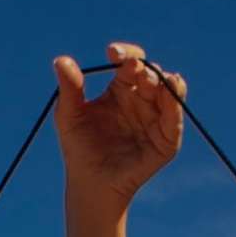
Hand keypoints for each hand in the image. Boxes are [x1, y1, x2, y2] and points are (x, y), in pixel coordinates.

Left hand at [51, 42, 183, 214]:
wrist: (90, 184)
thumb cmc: (79, 147)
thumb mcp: (69, 115)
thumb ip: (69, 88)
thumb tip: (60, 60)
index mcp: (121, 88)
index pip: (130, 62)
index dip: (124, 53)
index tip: (112, 52)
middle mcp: (142, 99)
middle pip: (151, 74)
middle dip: (145, 69)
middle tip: (132, 68)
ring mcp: (156, 118)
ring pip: (170, 90)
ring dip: (165, 81)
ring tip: (157, 79)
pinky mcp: (166, 140)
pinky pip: (174, 118)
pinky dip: (174, 104)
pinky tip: (171, 91)